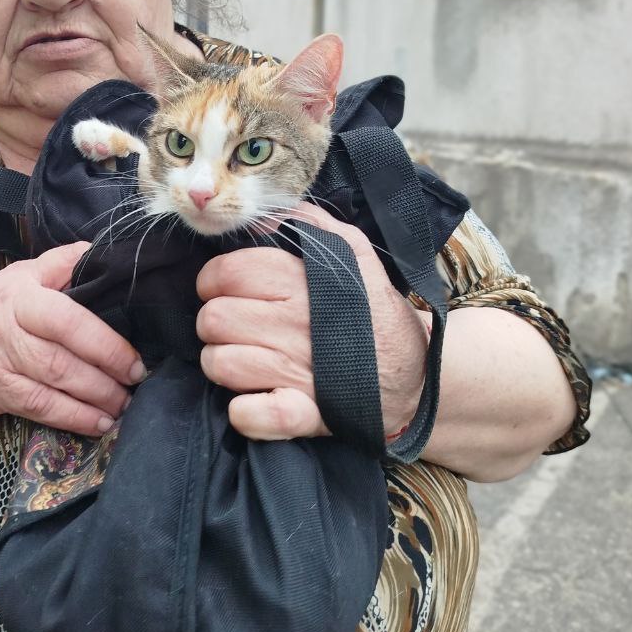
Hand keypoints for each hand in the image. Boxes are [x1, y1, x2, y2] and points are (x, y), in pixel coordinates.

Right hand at [0, 242, 145, 435]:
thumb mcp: (11, 281)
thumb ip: (56, 267)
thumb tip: (100, 253)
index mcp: (18, 291)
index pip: (70, 313)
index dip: (107, 337)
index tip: (135, 352)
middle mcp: (8, 324)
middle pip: (67, 349)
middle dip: (110, 367)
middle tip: (138, 377)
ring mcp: (1, 361)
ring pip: (59, 380)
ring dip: (99, 396)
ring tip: (126, 402)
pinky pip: (44, 407)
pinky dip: (76, 417)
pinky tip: (100, 422)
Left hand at [195, 201, 429, 440]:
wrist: (417, 374)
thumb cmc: (374, 310)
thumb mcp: (355, 253)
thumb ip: (312, 225)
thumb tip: (268, 215)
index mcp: (301, 282)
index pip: (226, 272)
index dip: (213, 281)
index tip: (223, 290)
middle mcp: (296, 324)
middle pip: (214, 318)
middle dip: (214, 323)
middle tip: (234, 326)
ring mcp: (298, 372)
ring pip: (220, 364)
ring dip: (221, 364)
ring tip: (239, 360)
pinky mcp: (304, 414)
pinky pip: (250, 415)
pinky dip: (242, 412)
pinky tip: (250, 401)